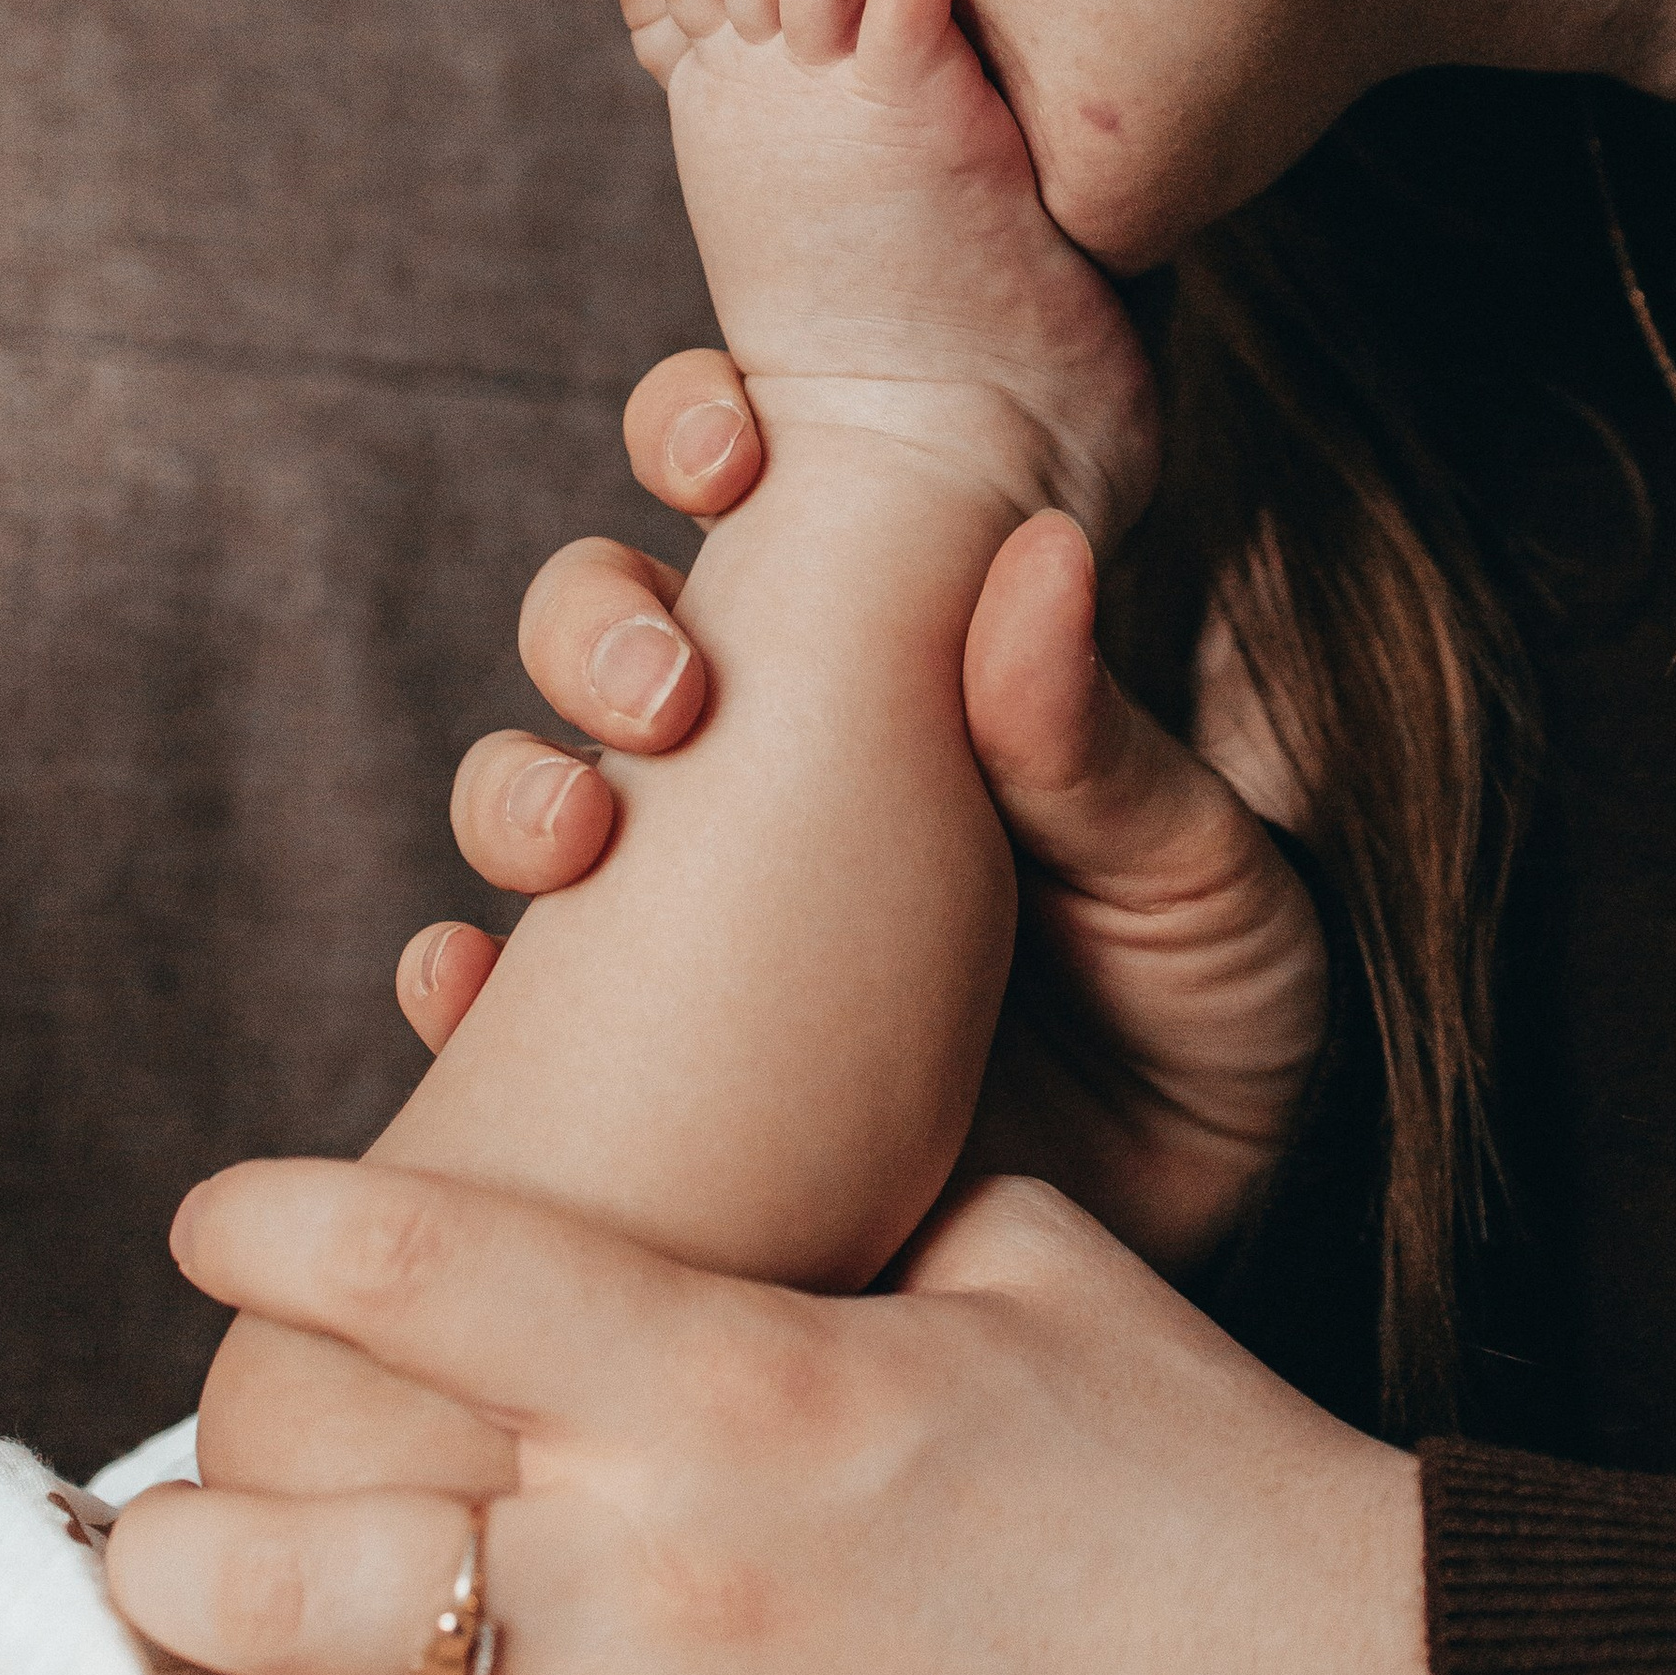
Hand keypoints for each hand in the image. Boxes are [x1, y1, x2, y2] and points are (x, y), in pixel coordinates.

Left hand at [110, 1163, 1468, 1674]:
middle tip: (173, 1529)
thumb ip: (875, 1195)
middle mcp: (679, 1581)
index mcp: (745, 1379)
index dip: (270, 1226)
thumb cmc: (1202, 1470)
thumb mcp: (1038, 1261)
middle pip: (295, 1558)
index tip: (213, 1218)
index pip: (425, 1266)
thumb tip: (796, 1146)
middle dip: (177, 1541)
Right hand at [427, 354, 1327, 1274]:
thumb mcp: (1205, 876)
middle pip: (610, 633)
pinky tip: (469, 992)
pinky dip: (459, 992)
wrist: (1198, 1241)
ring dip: (513, 788)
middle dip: (594, 625)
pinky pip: (506, 1019)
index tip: (730, 451)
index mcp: (898, 666)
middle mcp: (770, 766)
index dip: (700, 433)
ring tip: (572, 837)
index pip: (760, 496)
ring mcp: (694, 916)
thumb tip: (1041, 555)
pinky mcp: (648, 1072)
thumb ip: (1104, 748)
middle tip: (669, 690)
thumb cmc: (1216, 1017)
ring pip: (534, 794)